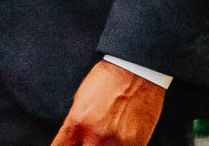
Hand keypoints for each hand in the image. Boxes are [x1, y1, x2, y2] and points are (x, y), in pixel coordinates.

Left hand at [50, 61, 165, 145]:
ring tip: (105, 136)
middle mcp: (95, 136)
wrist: (138, 70)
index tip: (70, 145)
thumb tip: (73, 141)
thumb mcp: (82, 98)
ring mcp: (116, 144)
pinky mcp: (136, 145)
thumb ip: (76, 123)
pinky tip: (118, 138)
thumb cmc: (110, 79)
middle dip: (83, 145)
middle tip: (88, 139)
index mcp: (77, 122)